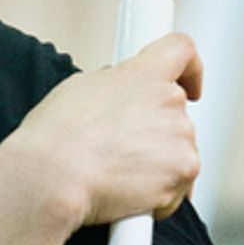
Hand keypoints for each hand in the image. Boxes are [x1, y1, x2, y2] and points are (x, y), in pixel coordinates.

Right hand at [7, 31, 202, 235]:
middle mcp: (168, 100)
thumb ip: (112, 86)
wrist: (53, 178)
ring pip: (180, 151)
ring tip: (117, 174)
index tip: (190, 86)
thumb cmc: (54, 140)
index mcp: (141, 75)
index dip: (190, 70)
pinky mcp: (184, 171)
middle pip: (178, 114)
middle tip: (122, 150)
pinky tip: (127, 192)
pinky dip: (159, 194)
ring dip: (157, 165)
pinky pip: (180, 185)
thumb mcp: (77, 91)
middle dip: (156, 133)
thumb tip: (117, 98)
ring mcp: (181, 137)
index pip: (180, 51)